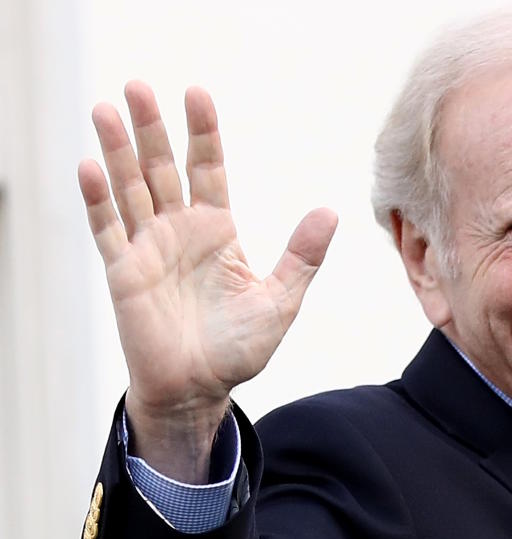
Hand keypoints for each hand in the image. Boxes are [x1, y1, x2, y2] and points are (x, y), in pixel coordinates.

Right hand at [78, 81, 336, 481]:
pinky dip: (98, 199)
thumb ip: (302, 255)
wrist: (200, 389)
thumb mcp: (281, 299)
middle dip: (152, 128)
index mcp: (217, 231)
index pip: (208, 169)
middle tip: (139, 86)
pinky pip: (107, 230)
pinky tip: (89, 167)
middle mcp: (179, 231)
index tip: (197, 94)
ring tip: (106, 110)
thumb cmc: (239, 348)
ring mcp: (148, 248)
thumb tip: (330, 211)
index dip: (203, 133)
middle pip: (162, 168)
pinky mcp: (124, 273)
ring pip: (130, 188)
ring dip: (117, 151)